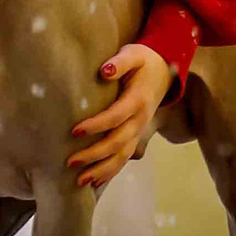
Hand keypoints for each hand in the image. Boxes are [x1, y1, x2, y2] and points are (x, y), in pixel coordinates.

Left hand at [69, 43, 171, 189]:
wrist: (165, 71)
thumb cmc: (144, 61)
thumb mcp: (134, 53)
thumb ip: (120, 61)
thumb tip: (105, 70)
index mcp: (138, 100)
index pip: (116, 116)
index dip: (96, 125)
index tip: (74, 131)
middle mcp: (140, 119)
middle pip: (118, 142)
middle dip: (94, 154)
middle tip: (70, 162)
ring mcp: (139, 130)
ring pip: (122, 156)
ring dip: (102, 170)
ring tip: (80, 181)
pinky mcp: (136, 136)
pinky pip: (125, 157)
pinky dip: (110, 171)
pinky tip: (94, 181)